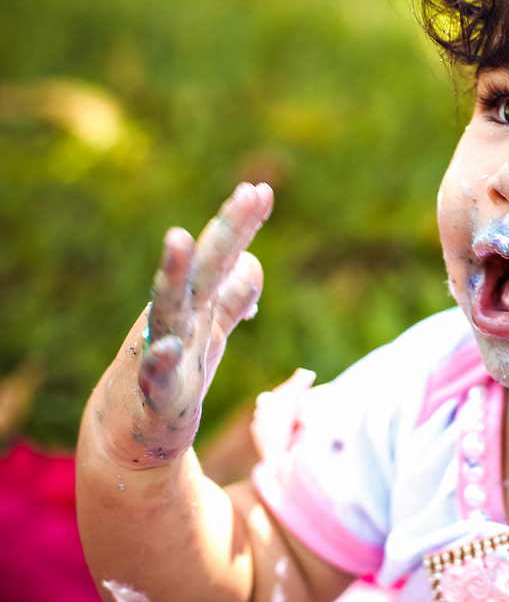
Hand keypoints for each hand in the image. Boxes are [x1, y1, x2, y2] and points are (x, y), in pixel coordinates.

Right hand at [96, 183, 273, 467]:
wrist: (129, 434)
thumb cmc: (174, 375)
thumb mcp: (211, 332)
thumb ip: (230, 297)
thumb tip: (251, 263)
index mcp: (196, 303)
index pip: (222, 256)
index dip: (241, 225)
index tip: (262, 189)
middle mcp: (178, 318)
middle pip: (205, 269)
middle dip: (226, 230)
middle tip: (247, 193)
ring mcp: (163, 352)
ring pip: (168, 308)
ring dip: (173, 274)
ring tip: (177, 237)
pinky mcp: (156, 395)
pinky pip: (156, 376)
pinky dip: (159, 362)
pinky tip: (165, 348)